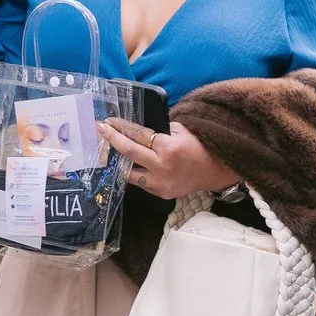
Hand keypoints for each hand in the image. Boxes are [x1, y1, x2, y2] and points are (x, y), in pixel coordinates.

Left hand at [98, 117, 236, 200]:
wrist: (216, 170)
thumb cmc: (200, 145)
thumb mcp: (181, 130)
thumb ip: (160, 129)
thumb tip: (137, 128)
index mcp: (168, 148)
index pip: (138, 135)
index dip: (121, 127)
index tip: (108, 122)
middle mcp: (162, 167)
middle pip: (129, 153)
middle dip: (112, 140)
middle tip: (100, 130)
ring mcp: (161, 183)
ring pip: (130, 174)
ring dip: (119, 162)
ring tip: (109, 152)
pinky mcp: (162, 194)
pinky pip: (142, 183)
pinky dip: (136, 173)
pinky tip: (129, 165)